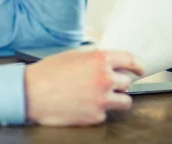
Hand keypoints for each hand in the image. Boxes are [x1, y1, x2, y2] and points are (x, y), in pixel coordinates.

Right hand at [24, 49, 144, 125]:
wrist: (30, 93)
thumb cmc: (47, 73)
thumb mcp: (72, 55)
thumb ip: (93, 57)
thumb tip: (106, 61)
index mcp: (99, 60)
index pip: (130, 60)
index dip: (138, 65)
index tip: (140, 69)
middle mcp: (104, 79)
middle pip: (128, 82)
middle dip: (121, 83)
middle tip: (109, 84)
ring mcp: (102, 100)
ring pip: (124, 101)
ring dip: (116, 99)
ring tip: (101, 97)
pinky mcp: (95, 116)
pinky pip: (106, 114)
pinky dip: (99, 110)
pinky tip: (85, 105)